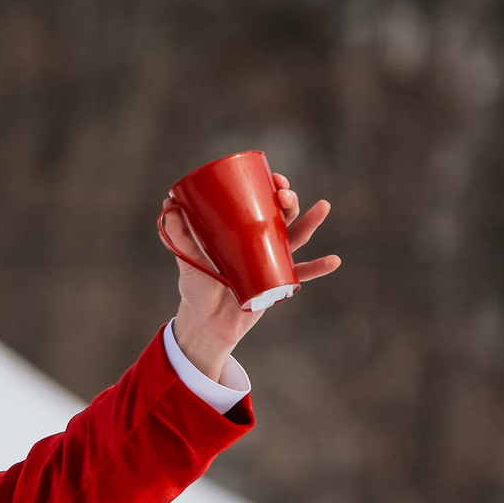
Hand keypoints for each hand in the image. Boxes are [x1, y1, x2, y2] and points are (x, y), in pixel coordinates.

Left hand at [160, 173, 341, 382]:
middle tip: (285, 194)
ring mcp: (272, 262)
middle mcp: (260, 243)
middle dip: (288, 201)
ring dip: (311, 222)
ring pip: (295, 238)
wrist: (204, 323)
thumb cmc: (196, 288)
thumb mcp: (187, 258)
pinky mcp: (278, 284)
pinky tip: (334, 260)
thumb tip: (168, 202)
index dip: (270, 188)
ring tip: (323, 207)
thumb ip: (179, 234)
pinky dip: (318, 267)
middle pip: (281, 216)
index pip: (260, 204)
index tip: (274, 179)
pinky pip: (303, 275)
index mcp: (242, 231)